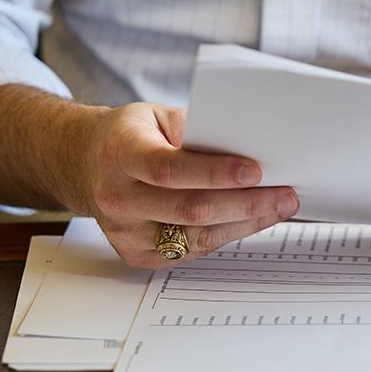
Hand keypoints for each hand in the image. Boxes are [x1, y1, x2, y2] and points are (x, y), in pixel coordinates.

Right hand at [80, 103, 298, 268]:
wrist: (85, 164)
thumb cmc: (130, 136)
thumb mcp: (156, 116)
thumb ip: (194, 130)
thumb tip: (246, 146)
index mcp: (120, 155)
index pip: (169, 169)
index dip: (214, 173)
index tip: (255, 170)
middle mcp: (117, 198)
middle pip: (190, 208)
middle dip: (246, 203)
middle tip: (285, 193)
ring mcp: (125, 232)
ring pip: (196, 235)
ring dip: (246, 222)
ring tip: (280, 207)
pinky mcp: (137, 255)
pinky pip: (192, 249)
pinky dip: (227, 234)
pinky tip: (252, 220)